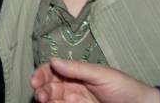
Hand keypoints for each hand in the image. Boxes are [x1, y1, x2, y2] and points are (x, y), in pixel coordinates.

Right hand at [31, 58, 159, 102]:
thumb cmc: (125, 88)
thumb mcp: (101, 74)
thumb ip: (77, 69)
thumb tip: (53, 60)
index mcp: (78, 75)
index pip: (53, 71)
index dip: (42, 74)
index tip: (35, 81)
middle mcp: (74, 88)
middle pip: (50, 87)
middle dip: (41, 90)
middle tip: (40, 96)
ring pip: (54, 101)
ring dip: (46, 100)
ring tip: (46, 102)